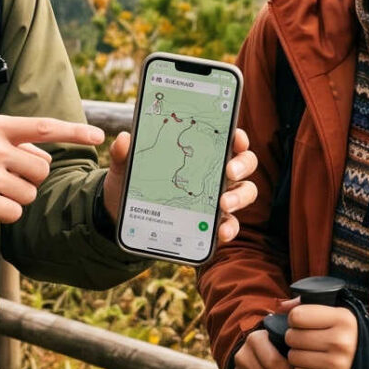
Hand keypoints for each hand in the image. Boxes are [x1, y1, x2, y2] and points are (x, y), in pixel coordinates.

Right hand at [0, 115, 104, 224]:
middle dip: (30, 179)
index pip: (43, 127)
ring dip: (15, 198)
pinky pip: (14, 212)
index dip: (74, 131)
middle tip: (4, 179)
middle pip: (41, 169)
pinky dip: (6, 214)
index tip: (99, 134)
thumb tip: (44, 156)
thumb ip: (9, 141)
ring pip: (29, 193)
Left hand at [101, 127, 261, 244]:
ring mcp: (217, 198)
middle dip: (241, 165)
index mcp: (201, 151)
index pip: (227, 138)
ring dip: (239, 197)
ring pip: (244, 192)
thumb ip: (125, 154)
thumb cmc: (132, 183)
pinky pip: (230, 224)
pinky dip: (229, 228)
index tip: (234, 137)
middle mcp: (216, 172)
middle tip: (229, 171)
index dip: (236, 136)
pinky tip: (221, 232)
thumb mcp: (125, 168)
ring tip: (224, 204)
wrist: (123, 215)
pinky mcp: (212, 223)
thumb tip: (124, 139)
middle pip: (244, 163)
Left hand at [282, 298, 359, 368]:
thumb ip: (310, 305)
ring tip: (310, 353)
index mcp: (343, 318)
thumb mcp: (341, 312)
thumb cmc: (354, 334)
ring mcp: (337, 364)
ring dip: (297, 356)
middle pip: (292, 337)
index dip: (295, 319)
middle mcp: (340, 341)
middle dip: (294, 338)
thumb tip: (281, 307)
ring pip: (293, 357)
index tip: (302, 323)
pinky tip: (314, 367)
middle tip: (305, 340)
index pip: (297, 316)